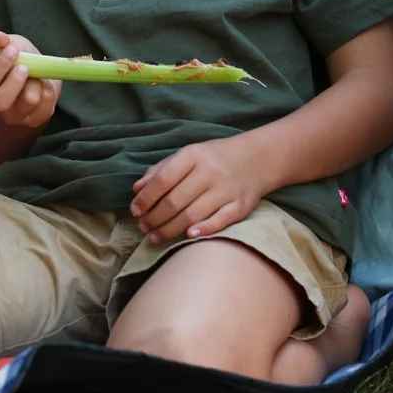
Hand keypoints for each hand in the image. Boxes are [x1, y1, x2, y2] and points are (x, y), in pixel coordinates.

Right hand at [0, 32, 60, 130]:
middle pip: (0, 101)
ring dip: (36, 82)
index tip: (14, 50)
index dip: (1, 65)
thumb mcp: (7, 46)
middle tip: (25, 67)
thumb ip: (0, 41)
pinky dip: (49, 90)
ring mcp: (14, 116)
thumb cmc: (16, 61)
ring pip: (28, 101)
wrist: (31, 83)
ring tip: (36, 73)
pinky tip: (43, 84)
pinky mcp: (34, 120)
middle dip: (15, 81)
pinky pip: (46, 106)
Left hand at [129, 134, 271, 242]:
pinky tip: (187, 236)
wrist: (257, 158)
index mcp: (193, 155)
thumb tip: (137, 189)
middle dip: (155, 218)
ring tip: (155, 237)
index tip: (135, 210)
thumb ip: (161, 170)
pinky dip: (204, 229)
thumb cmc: (214, 158)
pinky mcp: (241, 205)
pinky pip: (221, 221)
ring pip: (193, 214)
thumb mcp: (188, 155)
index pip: (164, 179)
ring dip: (170, 229)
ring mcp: (227, 189)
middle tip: (143, 228)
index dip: (146, 198)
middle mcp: (210, 172)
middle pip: (176, 200)